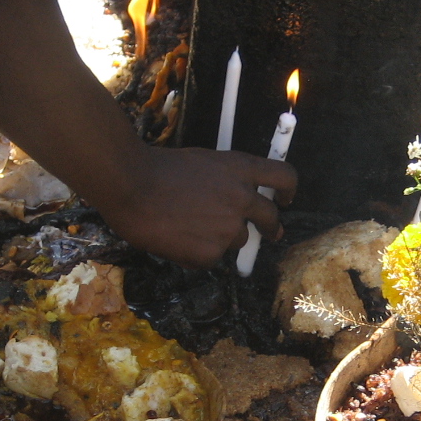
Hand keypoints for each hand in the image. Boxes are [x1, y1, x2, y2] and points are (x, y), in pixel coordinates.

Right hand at [102, 147, 297, 268]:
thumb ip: (225, 180)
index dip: (289, 190)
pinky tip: (174, 239)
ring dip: (220, 237)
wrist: (131, 186)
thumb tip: (234, 199)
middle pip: (271, 218)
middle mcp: (241, 198)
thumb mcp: (203, 162)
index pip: (284, 177)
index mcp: (240, 169)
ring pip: (236, 240)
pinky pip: (209, 258)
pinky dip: (195, 253)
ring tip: (187, 225)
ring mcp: (228, 229)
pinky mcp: (210, 254)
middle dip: (270, 227)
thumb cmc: (157, 170)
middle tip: (268, 232)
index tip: (286, 199)